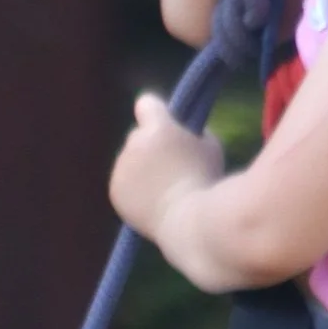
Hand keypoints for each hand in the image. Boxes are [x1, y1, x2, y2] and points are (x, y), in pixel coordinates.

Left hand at [108, 90, 222, 243]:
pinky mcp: (115, 192)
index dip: (156, 112)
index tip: (164, 121)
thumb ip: (193, 134)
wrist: (190, 224)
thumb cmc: (208, 183)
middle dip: (151, 145)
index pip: (147, 104)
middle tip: (173, 165)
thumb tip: (186, 135)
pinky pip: (125, 183)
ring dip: (144, 169)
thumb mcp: (211, 148)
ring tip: (167, 189)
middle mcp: (133, 144)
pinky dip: (135, 190)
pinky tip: (154, 202)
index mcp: (157, 128)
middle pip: (138, 136)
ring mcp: (121, 169)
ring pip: (131, 161)